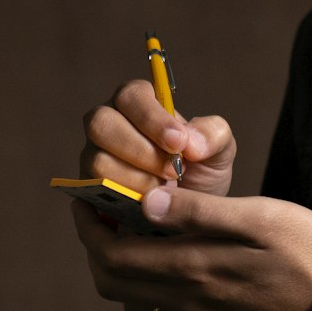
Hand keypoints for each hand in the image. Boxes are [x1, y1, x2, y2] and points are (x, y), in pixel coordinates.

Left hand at [73, 184, 311, 310]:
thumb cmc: (310, 257)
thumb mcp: (261, 219)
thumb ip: (202, 212)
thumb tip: (148, 201)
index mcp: (192, 267)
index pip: (112, 253)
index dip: (90, 226)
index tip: (88, 198)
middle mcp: (185, 299)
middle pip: (110, 280)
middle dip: (95, 246)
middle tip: (103, 212)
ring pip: (130, 297)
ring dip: (117, 266)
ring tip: (130, 232)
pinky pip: (156, 310)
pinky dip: (142, 283)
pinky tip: (164, 260)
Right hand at [81, 78, 235, 196]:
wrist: (190, 214)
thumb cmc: (201, 173)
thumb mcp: (220, 151)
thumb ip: (214, 135)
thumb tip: (190, 141)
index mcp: (140, 104)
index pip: (131, 96)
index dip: (152, 119)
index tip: (178, 142)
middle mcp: (110, 125)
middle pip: (100, 123)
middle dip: (140, 150)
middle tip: (173, 171)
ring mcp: (95, 156)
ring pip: (98, 161)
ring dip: (136, 179)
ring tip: (166, 190)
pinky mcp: (91, 189)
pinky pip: (96, 193)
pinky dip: (125, 200)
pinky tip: (151, 205)